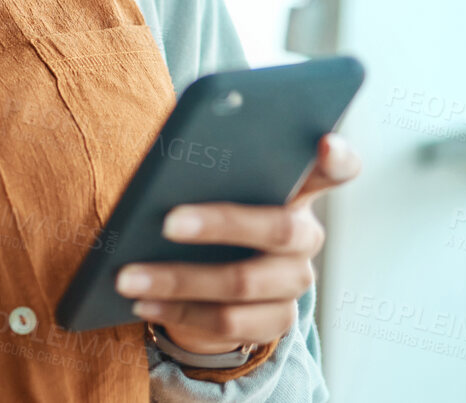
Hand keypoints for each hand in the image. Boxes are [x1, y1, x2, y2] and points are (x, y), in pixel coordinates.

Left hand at [114, 132, 362, 355]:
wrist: (211, 272)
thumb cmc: (207, 204)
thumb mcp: (210, 181)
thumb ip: (209, 166)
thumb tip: (169, 170)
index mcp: (298, 186)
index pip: (337, 167)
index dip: (337, 157)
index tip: (322, 142)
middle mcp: (307, 235)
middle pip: (280, 229)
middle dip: (219, 223)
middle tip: (167, 221)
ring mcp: (295, 280)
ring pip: (242, 283)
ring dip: (178, 279)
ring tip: (128, 276)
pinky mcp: (277, 320)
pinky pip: (227, 323)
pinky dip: (177, 312)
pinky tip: (142, 301)